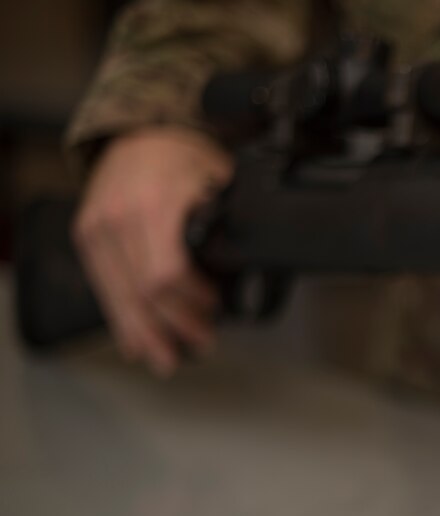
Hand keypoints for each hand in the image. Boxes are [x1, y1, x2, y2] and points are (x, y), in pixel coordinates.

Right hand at [73, 128, 233, 375]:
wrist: (141, 130)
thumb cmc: (184, 155)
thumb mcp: (221, 179)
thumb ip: (231, 220)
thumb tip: (252, 262)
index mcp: (156, 204)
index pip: (167, 273)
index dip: (193, 301)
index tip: (215, 310)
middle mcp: (120, 217)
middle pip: (144, 292)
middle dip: (175, 326)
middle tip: (202, 344)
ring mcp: (98, 227)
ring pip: (119, 297)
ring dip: (146, 334)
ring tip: (167, 360)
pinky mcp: (87, 235)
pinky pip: (103, 287)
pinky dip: (121, 319)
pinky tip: (136, 343)